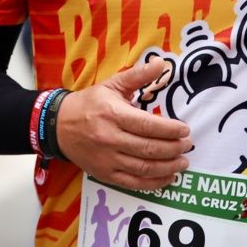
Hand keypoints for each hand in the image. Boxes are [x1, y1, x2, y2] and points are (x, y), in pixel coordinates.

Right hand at [56, 58, 191, 190]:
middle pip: (149, 148)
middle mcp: (110, 139)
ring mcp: (107, 160)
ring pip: (144, 168)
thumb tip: (161, 63)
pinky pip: (134, 183)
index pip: (147, 125)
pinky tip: (168, 177)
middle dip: (173, 149)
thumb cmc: (89, 104)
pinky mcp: (105, 174)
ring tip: (183, 163)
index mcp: (113, 114)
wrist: (58, 126)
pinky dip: (154, 183)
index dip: (170, 130)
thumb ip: (138, 75)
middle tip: (187, 145)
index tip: (185, 130)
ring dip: (168, 167)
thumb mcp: (112, 85)